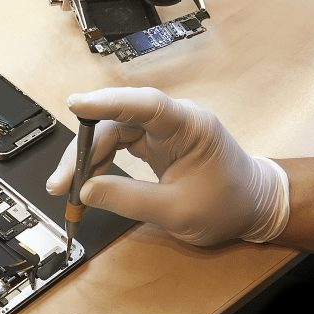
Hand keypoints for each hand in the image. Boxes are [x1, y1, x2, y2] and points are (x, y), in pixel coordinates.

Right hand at [46, 87, 288, 245]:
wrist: (253, 207)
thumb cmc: (228, 205)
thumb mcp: (176, 212)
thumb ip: (128, 200)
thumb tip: (86, 191)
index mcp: (190, 128)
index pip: (144, 104)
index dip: (107, 102)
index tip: (76, 105)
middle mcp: (173, 121)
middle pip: (116, 122)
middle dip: (83, 151)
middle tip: (61, 184)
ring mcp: (162, 130)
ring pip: (111, 132)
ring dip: (86, 159)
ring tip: (68, 190)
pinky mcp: (155, 141)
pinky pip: (118, 144)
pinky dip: (99, 163)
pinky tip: (86, 182)